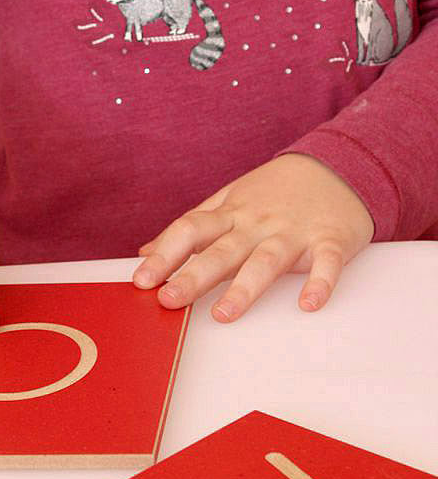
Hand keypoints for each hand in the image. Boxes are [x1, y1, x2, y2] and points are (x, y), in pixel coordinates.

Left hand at [132, 153, 374, 321]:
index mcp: (229, 214)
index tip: (141, 280)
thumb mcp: (227, 202)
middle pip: (221, 251)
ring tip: (224, 314)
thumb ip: (190, 229)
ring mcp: (293, 231)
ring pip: (266, 260)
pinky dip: (320, 281)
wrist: (338, 164)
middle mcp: (256, 223)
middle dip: (193, 276)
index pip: (189, 230)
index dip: (163, 254)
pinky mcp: (330, 239)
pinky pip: (326, 262)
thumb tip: (146, 252)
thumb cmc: (274, 191)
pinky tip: (309, 303)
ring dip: (245, 287)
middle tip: (169, 300)